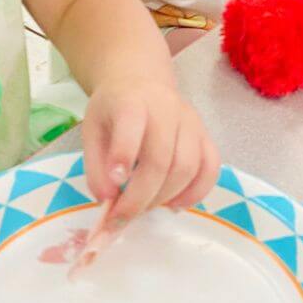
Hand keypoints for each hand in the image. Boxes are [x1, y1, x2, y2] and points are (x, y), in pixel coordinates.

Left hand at [82, 77, 220, 224]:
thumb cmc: (114, 110)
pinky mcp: (206, 136)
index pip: (132, 123)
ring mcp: (191, 122)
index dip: (123, 154)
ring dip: (165, 198)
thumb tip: (107, 200)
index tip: (113, 184)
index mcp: (132, 101)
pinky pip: (211, 168)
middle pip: (161, 158)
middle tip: (121, 218)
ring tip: (143, 208)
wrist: (140, 84)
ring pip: (188, 166)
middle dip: (140, 196)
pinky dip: (195, 194)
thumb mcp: (92, 130)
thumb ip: (95, 166)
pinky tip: (174, 205)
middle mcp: (166, 108)